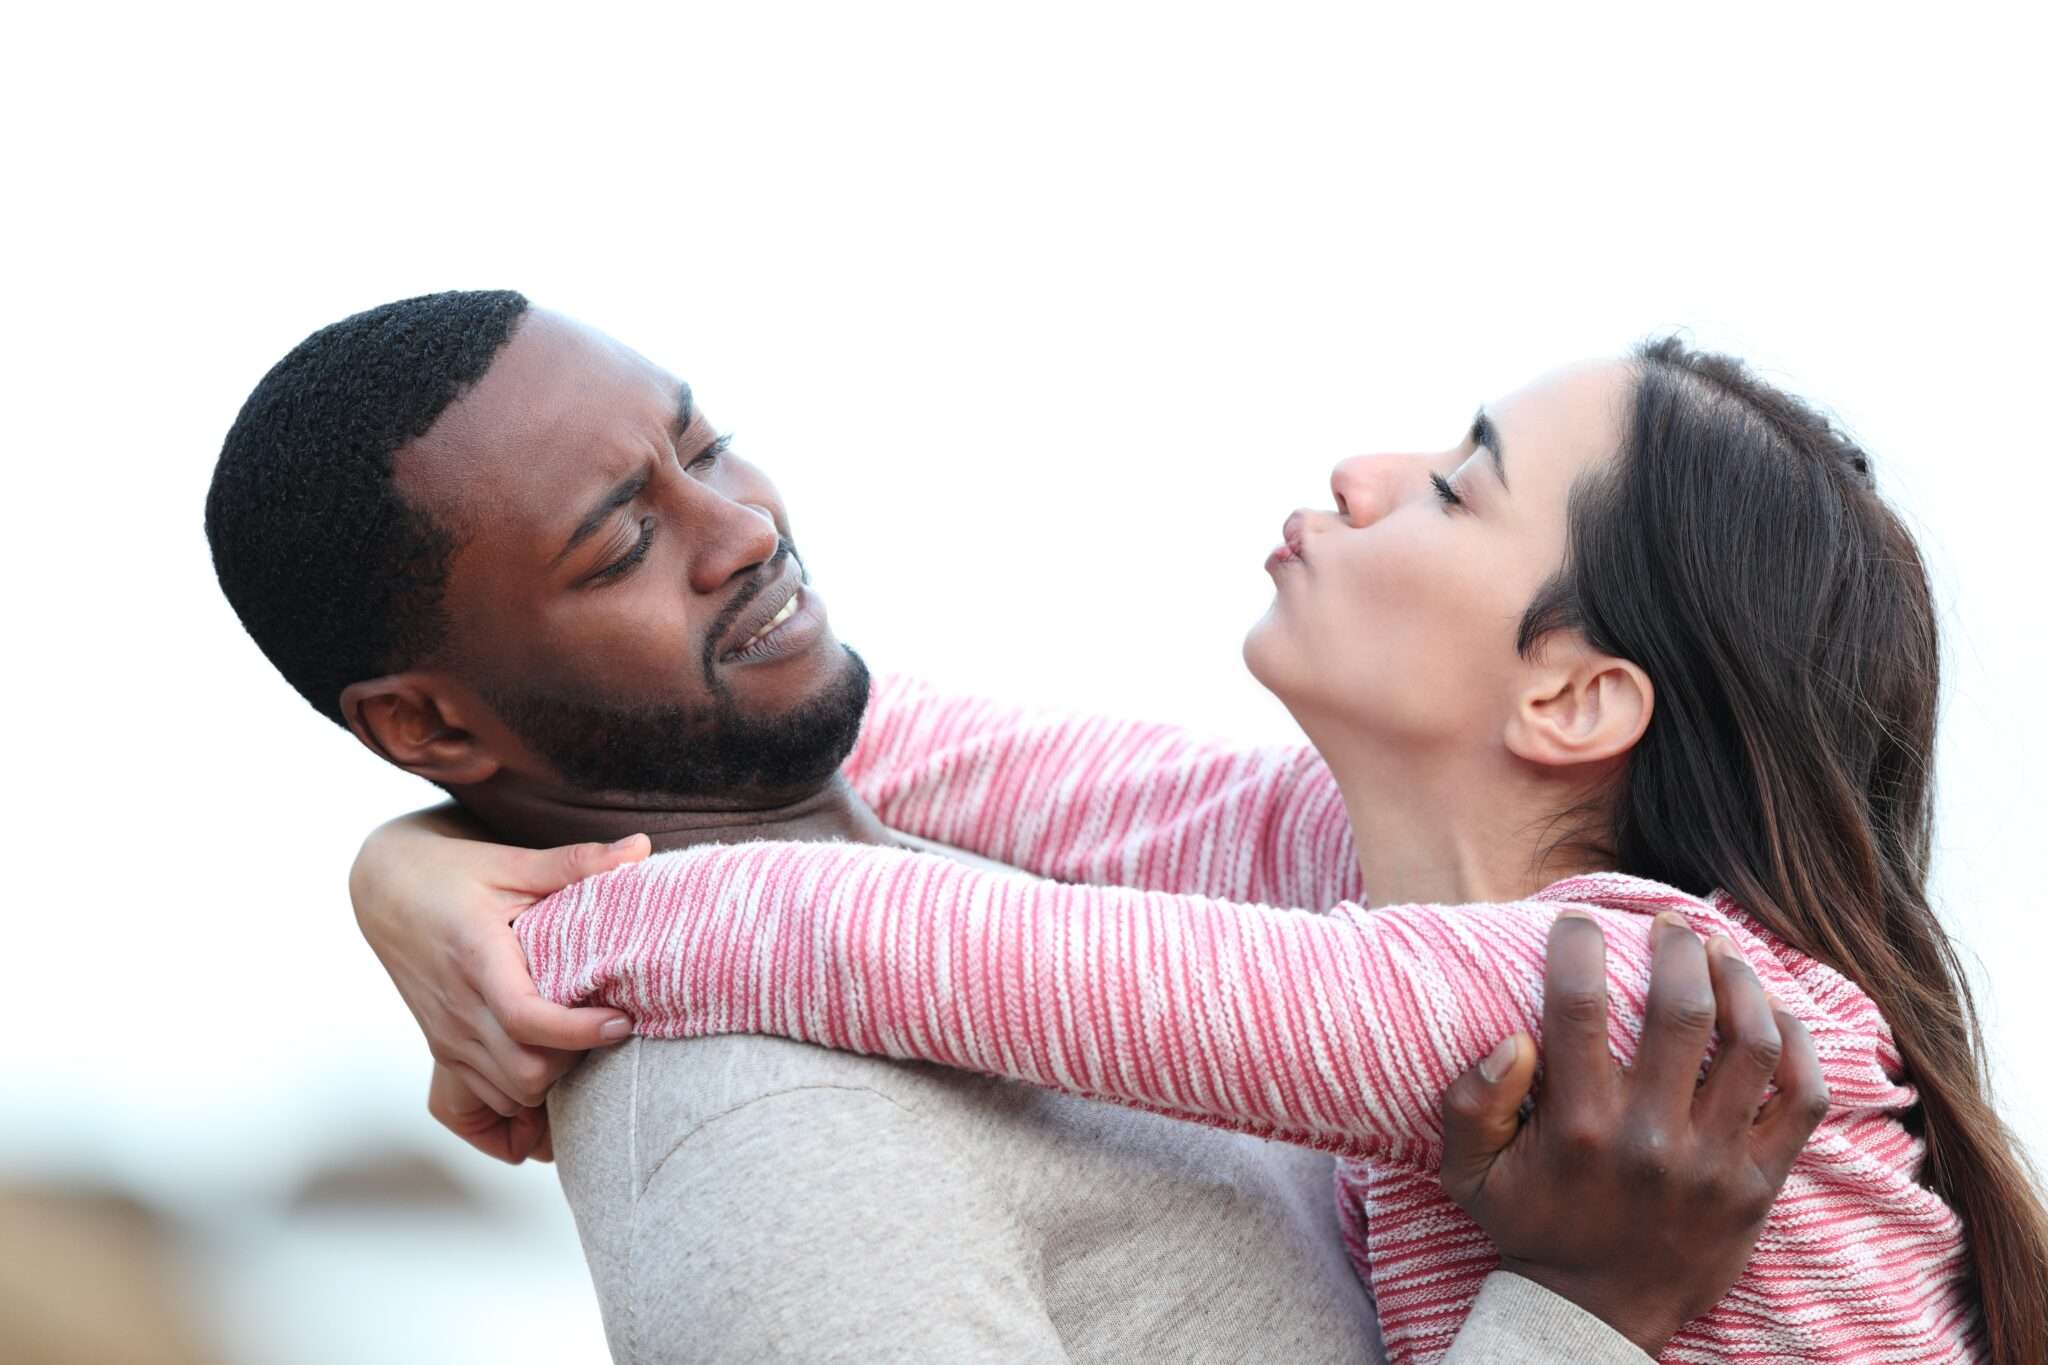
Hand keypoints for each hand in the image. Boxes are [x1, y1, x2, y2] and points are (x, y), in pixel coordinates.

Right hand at [350, 804, 649, 1160]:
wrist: (386, 893)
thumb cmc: (450, 874)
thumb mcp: (511, 862)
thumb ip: (575, 862)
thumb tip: (640, 847)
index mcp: (477, 959)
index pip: (527, 1019)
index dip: (579, 1031)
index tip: (621, 1020)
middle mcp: (458, 1010)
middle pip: (525, 1074)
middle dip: (575, 1062)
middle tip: (607, 1029)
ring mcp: (446, 1038)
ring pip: (510, 1096)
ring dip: (553, 1083)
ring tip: (584, 1046)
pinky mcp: (442, 1051)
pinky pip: (485, 1102)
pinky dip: (524, 1098)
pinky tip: (552, 1065)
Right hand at [1438, 910, 1829, 1356]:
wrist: (1597, 1314)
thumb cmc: (1531, 1227)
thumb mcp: (1469, 1174)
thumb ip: (1472, 1102)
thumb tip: (1514, 1037)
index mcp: (1577, 1125)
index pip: (1576, 1006)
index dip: (1578, 945)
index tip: (1579, 920)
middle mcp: (1649, 1137)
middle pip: (1679, 1009)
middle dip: (1676, 946)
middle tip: (1668, 923)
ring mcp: (1713, 1161)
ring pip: (1749, 1043)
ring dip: (1740, 980)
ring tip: (1722, 951)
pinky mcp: (1759, 1183)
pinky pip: (1800, 1099)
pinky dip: (1798, 1045)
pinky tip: (1775, 1012)